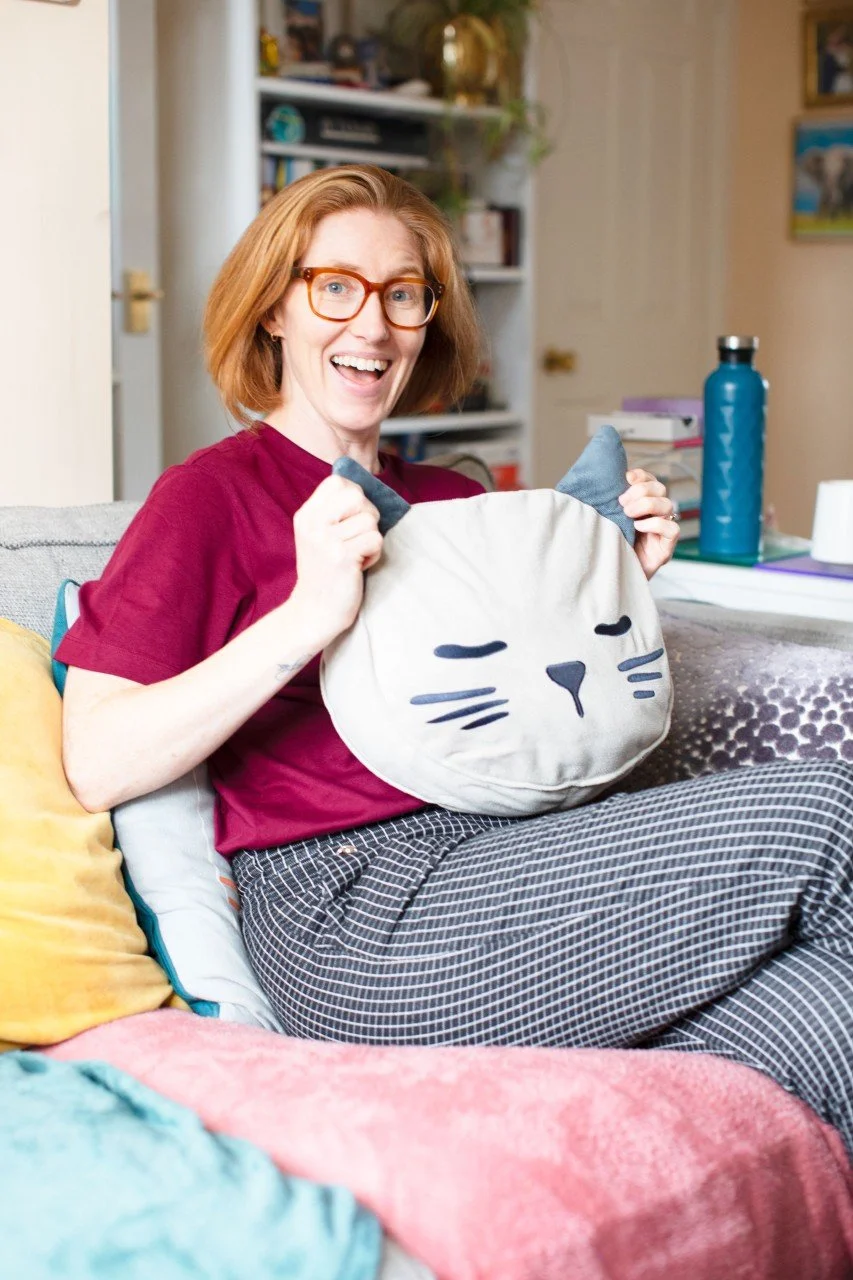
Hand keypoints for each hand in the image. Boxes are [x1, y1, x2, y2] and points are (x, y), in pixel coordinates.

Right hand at [288, 474, 382, 648]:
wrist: (314, 610)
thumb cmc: (325, 570)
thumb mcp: (318, 534)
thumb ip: (335, 511)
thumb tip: (366, 489)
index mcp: (306, 515)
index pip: (337, 481)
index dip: (354, 495)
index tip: (352, 517)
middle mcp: (313, 524)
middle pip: (357, 495)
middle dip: (367, 515)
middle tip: (357, 537)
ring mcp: (326, 540)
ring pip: (370, 520)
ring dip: (371, 539)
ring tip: (356, 554)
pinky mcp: (342, 557)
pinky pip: (375, 540)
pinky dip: (374, 554)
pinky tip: (359, 565)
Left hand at [617, 469, 678, 579]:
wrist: (613, 576)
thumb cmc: (609, 546)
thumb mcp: (607, 520)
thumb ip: (608, 504)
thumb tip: (597, 484)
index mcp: (643, 504)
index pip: (650, 480)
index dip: (641, 476)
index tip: (626, 478)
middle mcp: (656, 514)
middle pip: (660, 489)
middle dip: (641, 491)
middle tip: (622, 503)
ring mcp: (663, 530)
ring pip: (667, 505)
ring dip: (646, 505)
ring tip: (627, 514)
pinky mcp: (666, 547)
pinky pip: (671, 529)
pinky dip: (655, 524)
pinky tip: (638, 527)